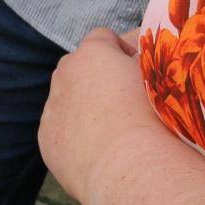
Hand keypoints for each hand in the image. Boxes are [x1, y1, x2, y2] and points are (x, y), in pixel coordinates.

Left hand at [39, 26, 146, 204]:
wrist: (131, 167)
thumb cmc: (154, 118)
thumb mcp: (158, 77)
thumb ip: (145, 58)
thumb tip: (140, 56)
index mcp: (92, 53)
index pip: (103, 37)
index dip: (120, 51)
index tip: (136, 71)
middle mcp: (65, 74)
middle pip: (78, 67)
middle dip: (97, 79)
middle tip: (123, 102)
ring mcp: (52, 107)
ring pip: (66, 100)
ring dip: (84, 109)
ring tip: (113, 132)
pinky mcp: (46, 138)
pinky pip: (60, 131)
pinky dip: (75, 137)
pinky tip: (100, 153)